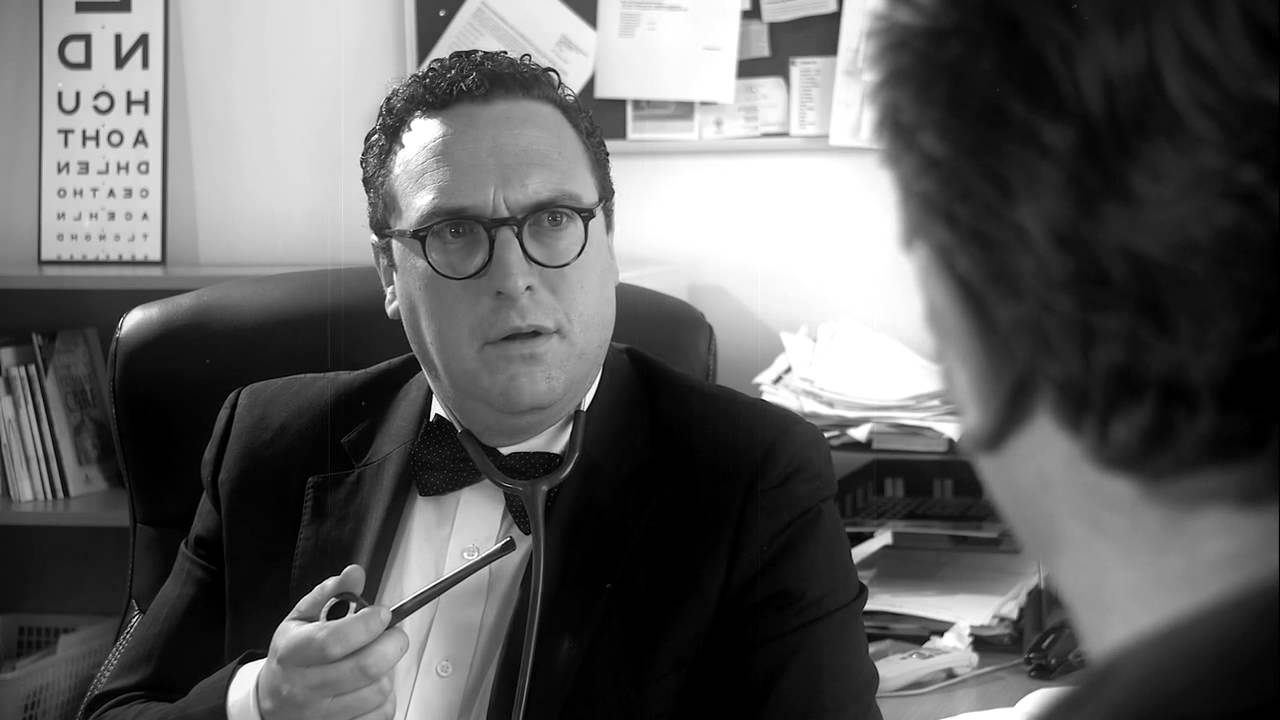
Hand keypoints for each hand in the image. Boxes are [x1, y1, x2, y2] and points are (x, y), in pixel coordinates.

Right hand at [258, 565, 408, 719]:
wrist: (271, 703)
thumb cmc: (291, 657)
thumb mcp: (301, 618)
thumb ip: (330, 593)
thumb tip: (355, 574)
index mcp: (293, 654)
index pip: (334, 641)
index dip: (367, 624)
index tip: (382, 613)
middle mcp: (304, 688)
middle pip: (365, 667)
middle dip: (392, 643)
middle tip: (393, 633)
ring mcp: (321, 715)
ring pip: (379, 691)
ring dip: (389, 670)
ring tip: (377, 660)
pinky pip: (381, 714)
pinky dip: (386, 697)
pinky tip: (372, 685)